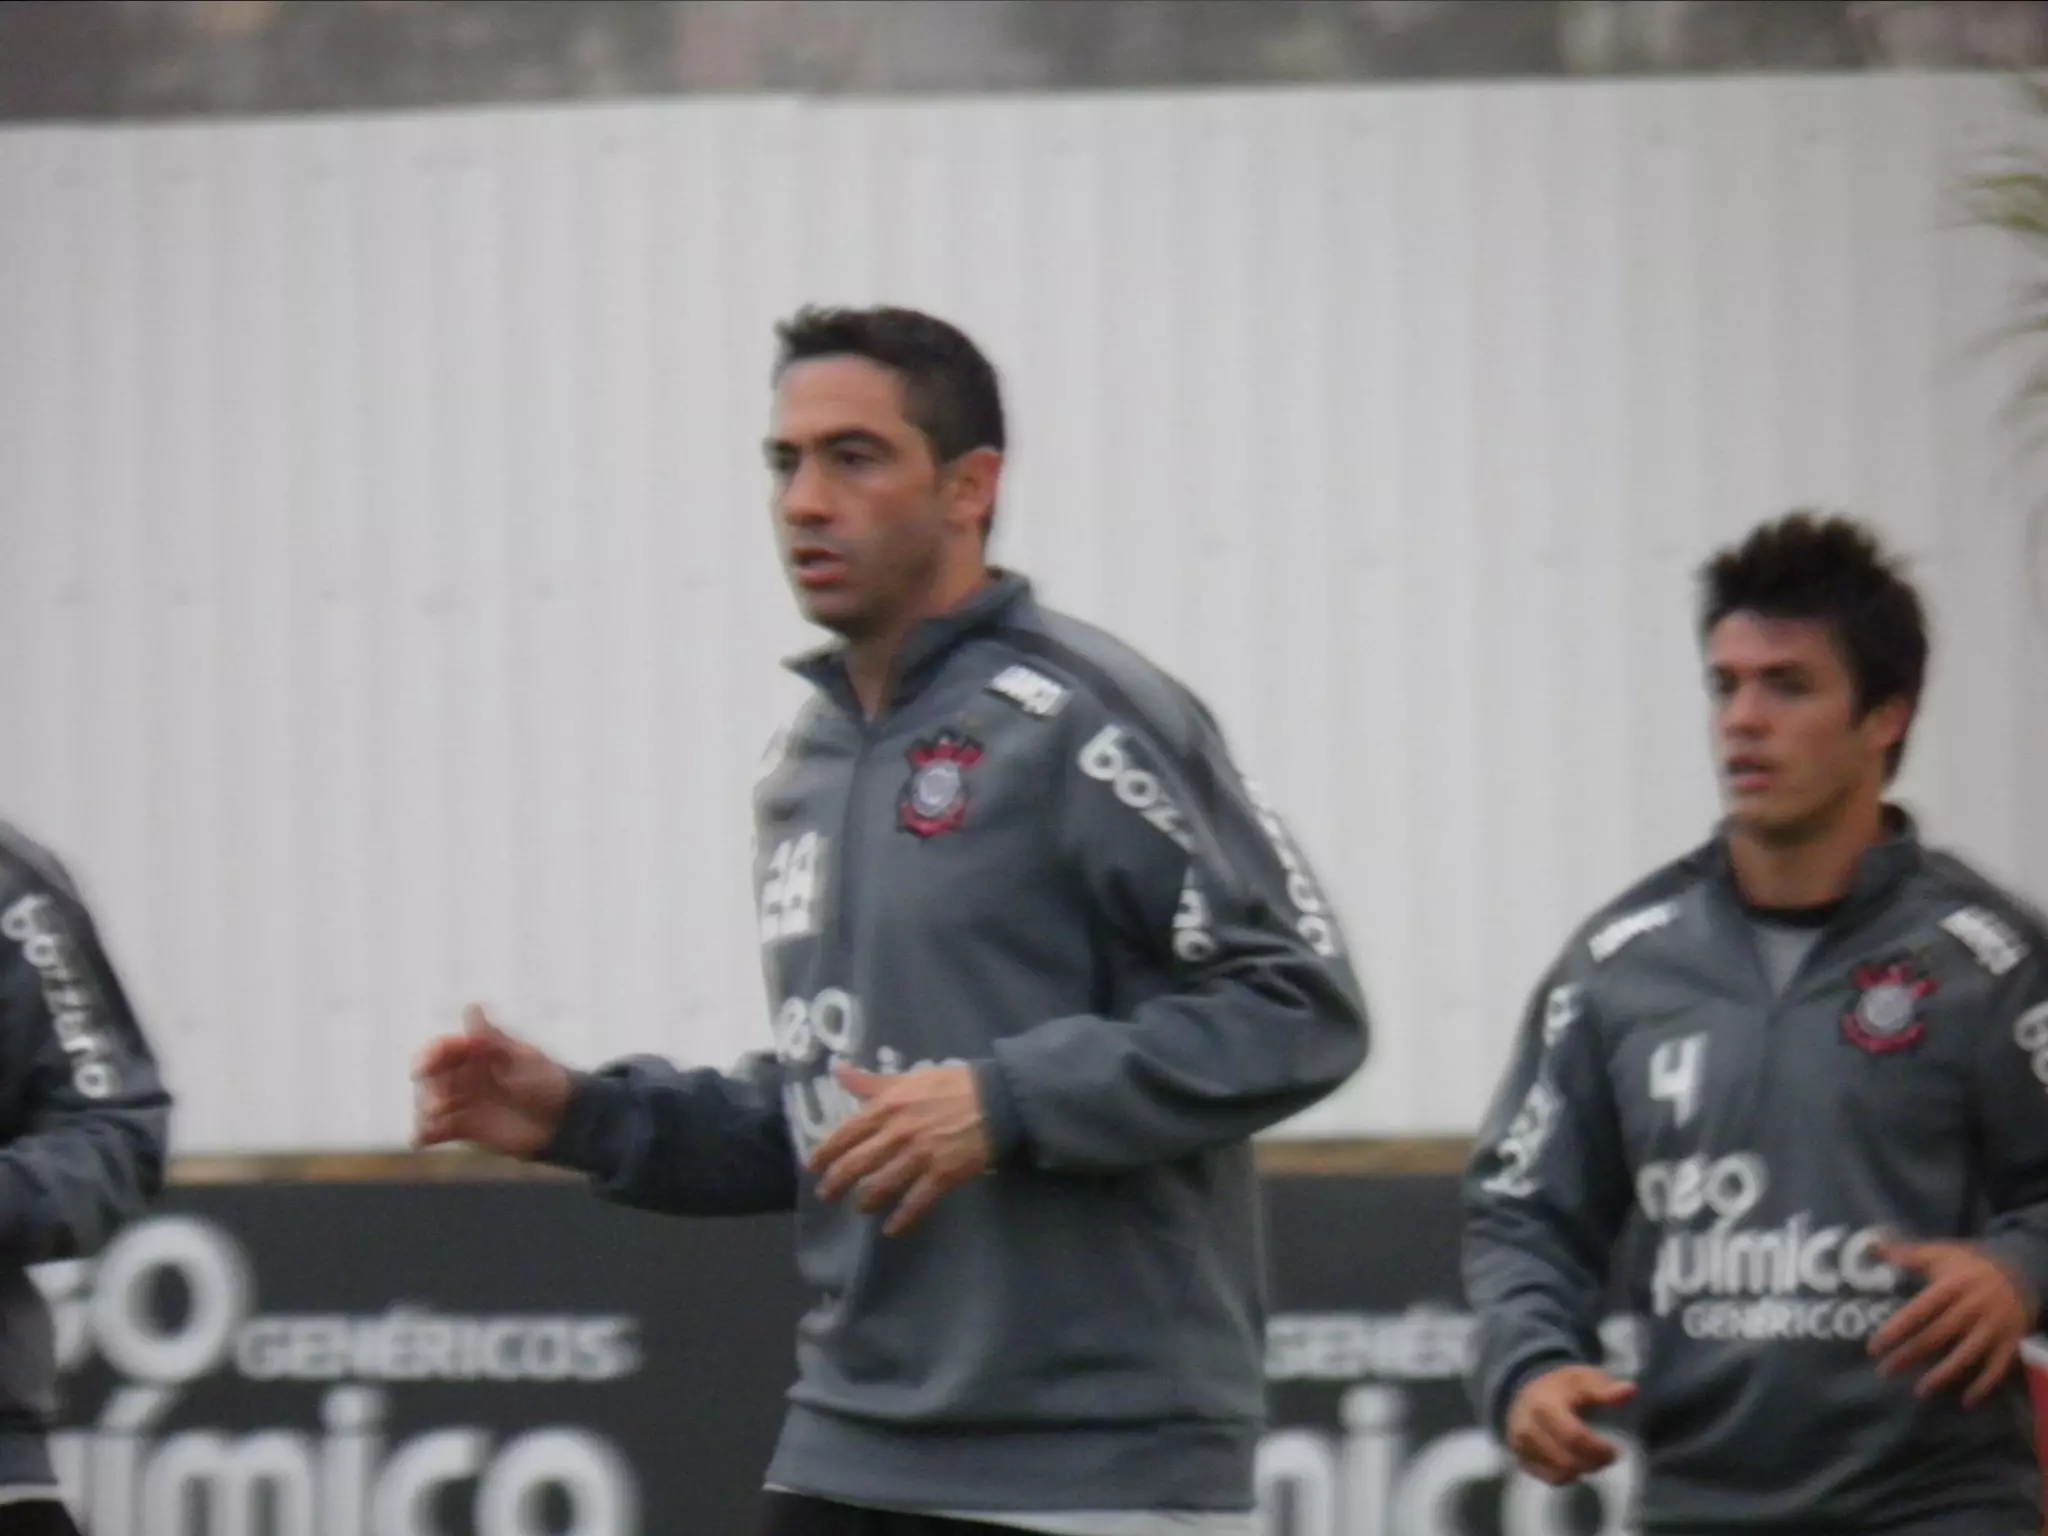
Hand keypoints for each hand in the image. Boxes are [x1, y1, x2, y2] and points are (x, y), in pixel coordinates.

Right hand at [413, 1004, 572, 1157]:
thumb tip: (471, 1008)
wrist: (563, 1120)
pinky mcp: (463, 1127)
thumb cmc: (547, 1082)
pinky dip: (425, 1133)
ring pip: (430, 1103)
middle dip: (429, 1088)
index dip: (430, 1056)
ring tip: (436, 1118)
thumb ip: (493, 1041)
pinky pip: (436, 1130)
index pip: (444, 1049)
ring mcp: (463, 1101)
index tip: (424, 1067)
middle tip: (439, 1105)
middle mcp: (465, 1075)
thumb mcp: (522, 1060)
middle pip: (432, 1077)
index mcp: (477, 1052)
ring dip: (426, 1110)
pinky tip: (423, 1138)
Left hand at [807, 1063, 990, 1235]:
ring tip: (860, 1208)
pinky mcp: (942, 1174)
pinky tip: (891, 1231)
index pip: (846, 1133)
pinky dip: (902, 1219)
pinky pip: (916, 1202)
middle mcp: (898, 1132)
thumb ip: (870, 1082)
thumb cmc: (951, 1085)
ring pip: (881, 1185)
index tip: (812, 1167)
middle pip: (857, 1164)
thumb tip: (837, 1069)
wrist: (996, 1099)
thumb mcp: (908, 1078)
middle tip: (826, 1195)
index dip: (825, 1152)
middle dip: (836, 1183)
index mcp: (888, 1106)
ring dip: (865, 1201)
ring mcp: (920, 1155)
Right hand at [1504, 1365, 1637, 1485]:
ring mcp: (1522, 1446)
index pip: (1573, 1436)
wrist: (1525, 1392)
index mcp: (1543, 1405)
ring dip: (1583, 1470)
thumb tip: (1631, 1390)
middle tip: (1608, 1457)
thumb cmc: (1561, 1387)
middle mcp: (1528, 1428)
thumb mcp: (1582, 1380)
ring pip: (1559, 1473)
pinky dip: (1570, 1476)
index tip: (1616, 1450)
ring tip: (1594, 1459)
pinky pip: (1551, 1479)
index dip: (1598, 1448)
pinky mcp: (1523, 1460)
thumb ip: (1605, 1389)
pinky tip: (1579, 1464)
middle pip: (1566, 1460)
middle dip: (1594, 1462)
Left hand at [1869, 1239, 2038, 1406]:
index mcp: (1952, 1285)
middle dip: (1910, 1355)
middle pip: (1938, 1336)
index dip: (1896, 1329)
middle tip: (1885, 1372)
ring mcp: (1994, 1327)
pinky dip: (1984, 1385)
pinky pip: (1998, 1367)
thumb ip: (1906, 1254)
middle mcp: (1973, 1307)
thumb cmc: (1968, 1264)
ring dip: (1942, 1375)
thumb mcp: (1939, 1252)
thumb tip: (1873, 1246)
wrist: (2021, 1270)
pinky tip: (1967, 1401)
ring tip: (1919, 1391)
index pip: (1919, 1311)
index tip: (1874, 1348)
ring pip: (1966, 1355)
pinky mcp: (2011, 1341)